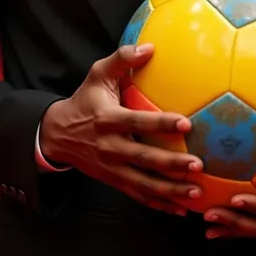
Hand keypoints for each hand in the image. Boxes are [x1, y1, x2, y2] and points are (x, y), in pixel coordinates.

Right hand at [40, 43, 202, 214]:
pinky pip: (138, 195)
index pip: (138, 122)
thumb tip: (150, 47)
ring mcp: (112, 167)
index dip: (162, 123)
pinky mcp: (114, 180)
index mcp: (109, 119)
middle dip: (171, 165)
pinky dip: (159, 204)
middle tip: (197, 165)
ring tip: (196, 193)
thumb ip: (122, 58)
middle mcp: (111, 146)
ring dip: (170, 191)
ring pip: (144, 183)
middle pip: (144, 158)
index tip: (186, 124)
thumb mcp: (97, 74)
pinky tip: (181, 209)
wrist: (57, 134)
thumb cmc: (85, 100)